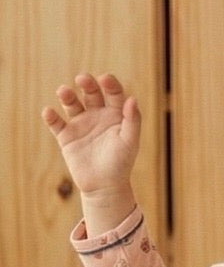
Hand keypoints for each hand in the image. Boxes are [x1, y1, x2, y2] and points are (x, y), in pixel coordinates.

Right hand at [42, 72, 140, 198]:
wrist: (104, 187)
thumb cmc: (121, 164)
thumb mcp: (130, 142)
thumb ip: (132, 121)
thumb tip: (133, 99)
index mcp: (115, 114)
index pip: (113, 93)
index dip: (110, 84)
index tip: (105, 79)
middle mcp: (97, 115)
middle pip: (91, 93)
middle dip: (87, 84)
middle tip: (82, 79)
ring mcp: (81, 124)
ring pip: (72, 104)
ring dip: (67, 96)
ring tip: (63, 91)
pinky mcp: (66, 136)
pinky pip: (56, 123)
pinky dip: (51, 117)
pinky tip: (49, 112)